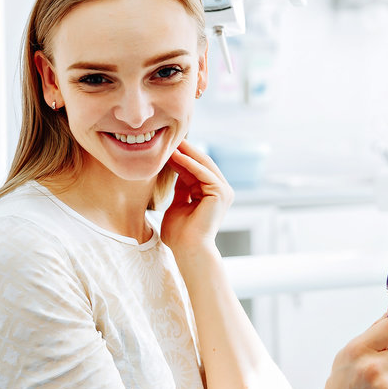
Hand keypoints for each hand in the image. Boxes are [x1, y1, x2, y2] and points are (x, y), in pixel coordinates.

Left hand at [160, 138, 233, 260]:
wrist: (188, 250)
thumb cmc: (180, 235)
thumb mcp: (177, 205)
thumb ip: (180, 190)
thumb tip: (175, 171)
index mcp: (211, 195)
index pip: (194, 170)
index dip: (180, 158)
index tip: (164, 147)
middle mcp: (220, 191)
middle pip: (201, 164)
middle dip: (185, 151)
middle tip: (169, 138)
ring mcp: (223, 192)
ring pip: (203, 165)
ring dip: (186, 153)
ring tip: (170, 143)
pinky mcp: (221, 193)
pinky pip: (202, 173)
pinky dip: (188, 163)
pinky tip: (175, 155)